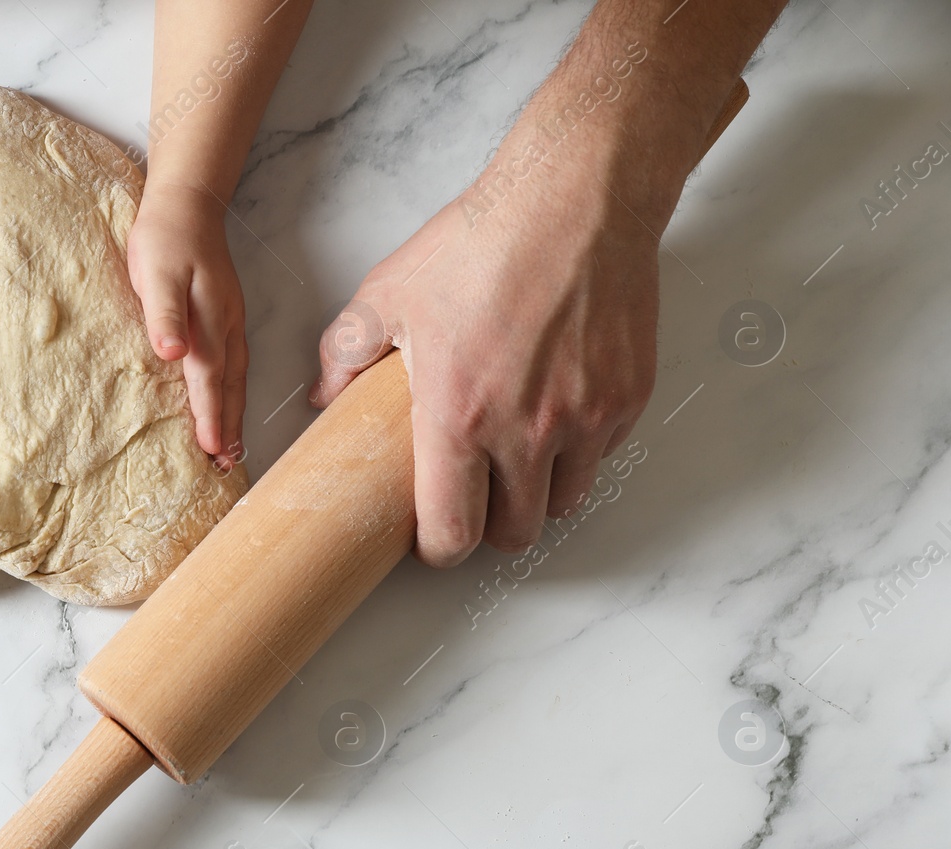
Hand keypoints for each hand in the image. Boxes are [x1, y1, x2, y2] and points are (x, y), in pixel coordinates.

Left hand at [127, 183, 247, 467]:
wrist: (187, 202)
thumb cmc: (165, 237)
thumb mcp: (156, 272)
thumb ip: (164, 315)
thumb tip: (173, 354)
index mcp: (209, 320)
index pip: (208, 379)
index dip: (210, 416)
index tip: (213, 450)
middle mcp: (226, 325)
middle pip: (230, 385)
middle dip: (230, 426)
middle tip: (229, 464)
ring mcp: (230, 320)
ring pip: (236, 376)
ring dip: (235, 412)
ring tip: (232, 448)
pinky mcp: (225, 315)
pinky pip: (234, 362)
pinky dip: (233, 389)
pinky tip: (227, 401)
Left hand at [313, 172, 659, 566]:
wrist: (575, 199)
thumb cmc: (483, 241)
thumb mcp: (388, 294)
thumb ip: (345, 354)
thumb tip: (323, 396)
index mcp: (459, 418)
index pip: (452, 533)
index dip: (438, 548)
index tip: (432, 534)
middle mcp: (528, 432)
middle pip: (514, 535)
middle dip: (491, 526)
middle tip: (476, 496)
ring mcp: (585, 419)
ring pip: (563, 502)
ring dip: (538, 493)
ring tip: (517, 457)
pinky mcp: (627, 399)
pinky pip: (601, 455)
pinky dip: (579, 449)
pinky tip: (555, 410)